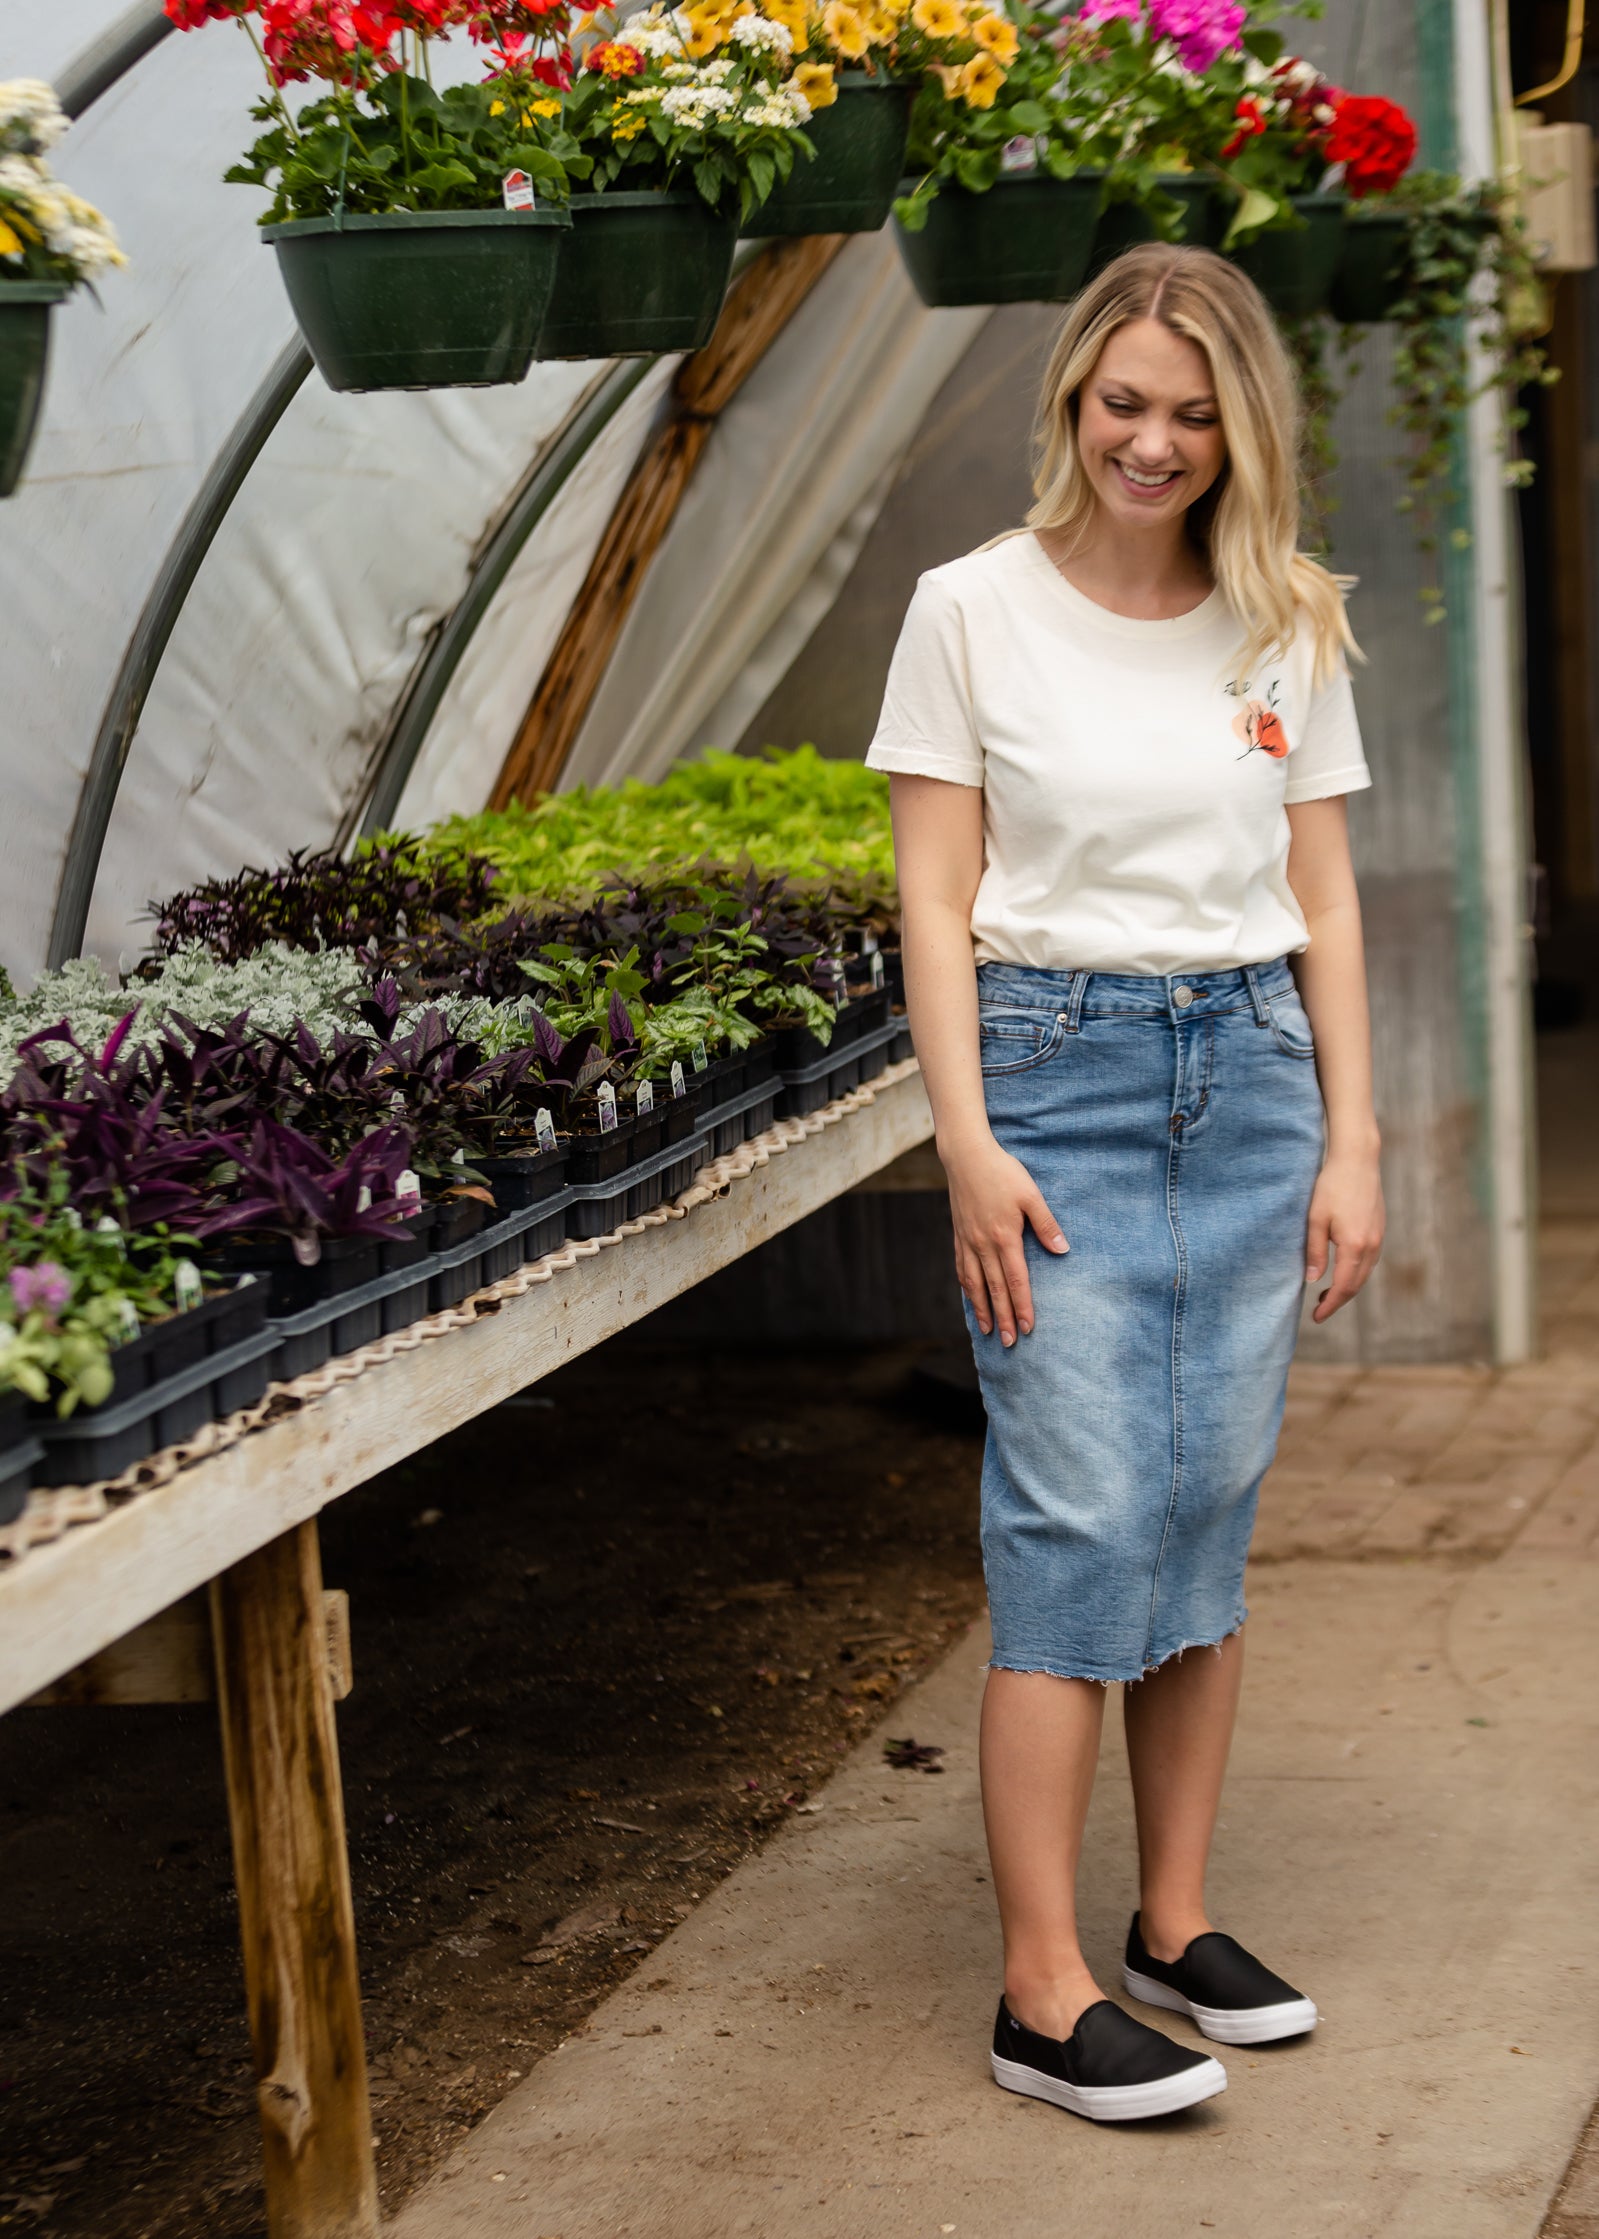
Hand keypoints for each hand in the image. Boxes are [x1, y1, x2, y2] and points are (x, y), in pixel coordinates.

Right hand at [942, 1133, 1068, 1345]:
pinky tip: (970, 1298)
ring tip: (987, 1330)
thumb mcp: (1031, 1195)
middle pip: (995, 1289)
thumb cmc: (1003, 1172)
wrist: (966, 1156)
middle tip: (1008, 1343)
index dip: (1023, 1306)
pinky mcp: (959, 1235)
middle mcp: (983, 1244)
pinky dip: (966, 1288)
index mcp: (1004, 1236)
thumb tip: (1063, 1250)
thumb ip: (1046, 1225)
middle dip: (1003, 1318)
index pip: (1016, 1280)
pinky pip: (961, 1269)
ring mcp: (968, 1241)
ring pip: (974, 1284)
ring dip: (981, 1309)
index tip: (1028, 1328)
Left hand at [1305, 1149, 1383, 1321]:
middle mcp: (1372, 1246)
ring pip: (1364, 1274)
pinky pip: (1369, 1261)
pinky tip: (1342, 1271)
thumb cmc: (1332, 1186)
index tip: (1316, 1318)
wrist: (1358, 1160)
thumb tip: (1313, 1280)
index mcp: (1355, 1245)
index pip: (1343, 1287)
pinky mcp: (1380, 1230)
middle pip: (1356, 1285)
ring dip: (1347, 1288)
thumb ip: (1315, 1252)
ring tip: (1326, 1294)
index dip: (1330, 1306)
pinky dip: (1356, 1273)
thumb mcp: (1315, 1219)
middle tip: (1318, 1311)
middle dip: (1338, 1301)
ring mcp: (1379, 1238)